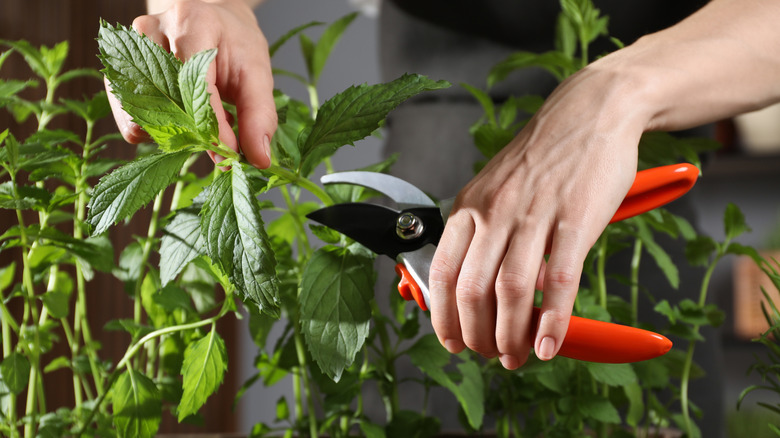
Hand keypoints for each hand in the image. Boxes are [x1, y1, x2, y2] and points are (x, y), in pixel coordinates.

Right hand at [105, 0, 276, 167]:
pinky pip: (130, 118)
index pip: (196, 86)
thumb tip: (257, 159)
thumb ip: (259, 116)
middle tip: (217, 143)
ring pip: (141, 114)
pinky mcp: (117, 70)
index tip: (229, 154)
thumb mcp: (257, 74)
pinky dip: (156, 129)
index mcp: (193, 23)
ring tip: (199, 123)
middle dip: (192, 134)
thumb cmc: (235, 44)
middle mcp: (152, 30)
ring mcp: (128, 50)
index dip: (213, 128)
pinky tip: (180, 118)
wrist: (213, 21)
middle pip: (164, 102)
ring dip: (172, 133)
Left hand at [428, 57, 647, 369]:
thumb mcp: (494, 188)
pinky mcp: (575, 218)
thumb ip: (481, 233)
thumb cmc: (543, 157)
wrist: (590, 111)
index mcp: (468, 207)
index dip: (442, 316)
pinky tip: (548, 344)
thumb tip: (477, 288)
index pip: (442, 273)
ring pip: (511, 291)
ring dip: (511, 336)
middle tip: (488, 356)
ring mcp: (533, 215)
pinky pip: (559, 279)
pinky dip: (551, 320)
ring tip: (516, 358)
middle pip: (472, 290)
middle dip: (476, 335)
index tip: (451, 341)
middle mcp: (493, 212)